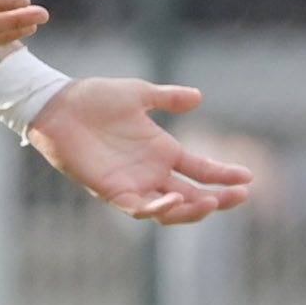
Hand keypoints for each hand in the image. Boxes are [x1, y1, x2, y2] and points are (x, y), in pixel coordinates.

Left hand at [27, 74, 249, 225]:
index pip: (201, 170)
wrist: (57, 106)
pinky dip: (158, 207)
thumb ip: (168, 97)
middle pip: (192, 195)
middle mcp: (151, 172)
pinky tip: (176, 198)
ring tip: (211, 202)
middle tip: (240, 196)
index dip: (224, 175)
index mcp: (162, 151)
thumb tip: (198, 97)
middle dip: (218, 199)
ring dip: (191, 210)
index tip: (247, 176)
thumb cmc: (94, 98)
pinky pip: (137, 207)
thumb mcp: (138, 94)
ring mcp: (132, 183)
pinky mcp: (110, 189)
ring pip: (169, 209)